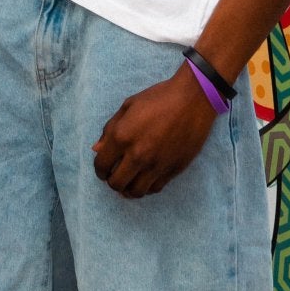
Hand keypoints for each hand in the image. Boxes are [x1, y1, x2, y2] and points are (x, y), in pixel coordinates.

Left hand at [92, 65, 216, 197]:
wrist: (192, 100)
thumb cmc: (158, 98)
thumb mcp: (128, 106)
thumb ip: (110, 129)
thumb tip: (97, 149)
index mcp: (122, 136)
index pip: (101, 165)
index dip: (99, 170)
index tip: (103, 169)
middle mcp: (137, 155)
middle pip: (116, 184)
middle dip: (112, 181)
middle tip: (116, 174)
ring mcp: (156, 165)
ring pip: (136, 192)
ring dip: (129, 188)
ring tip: (130, 179)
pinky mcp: (173, 170)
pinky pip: (154, 189)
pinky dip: (146, 187)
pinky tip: (145, 177)